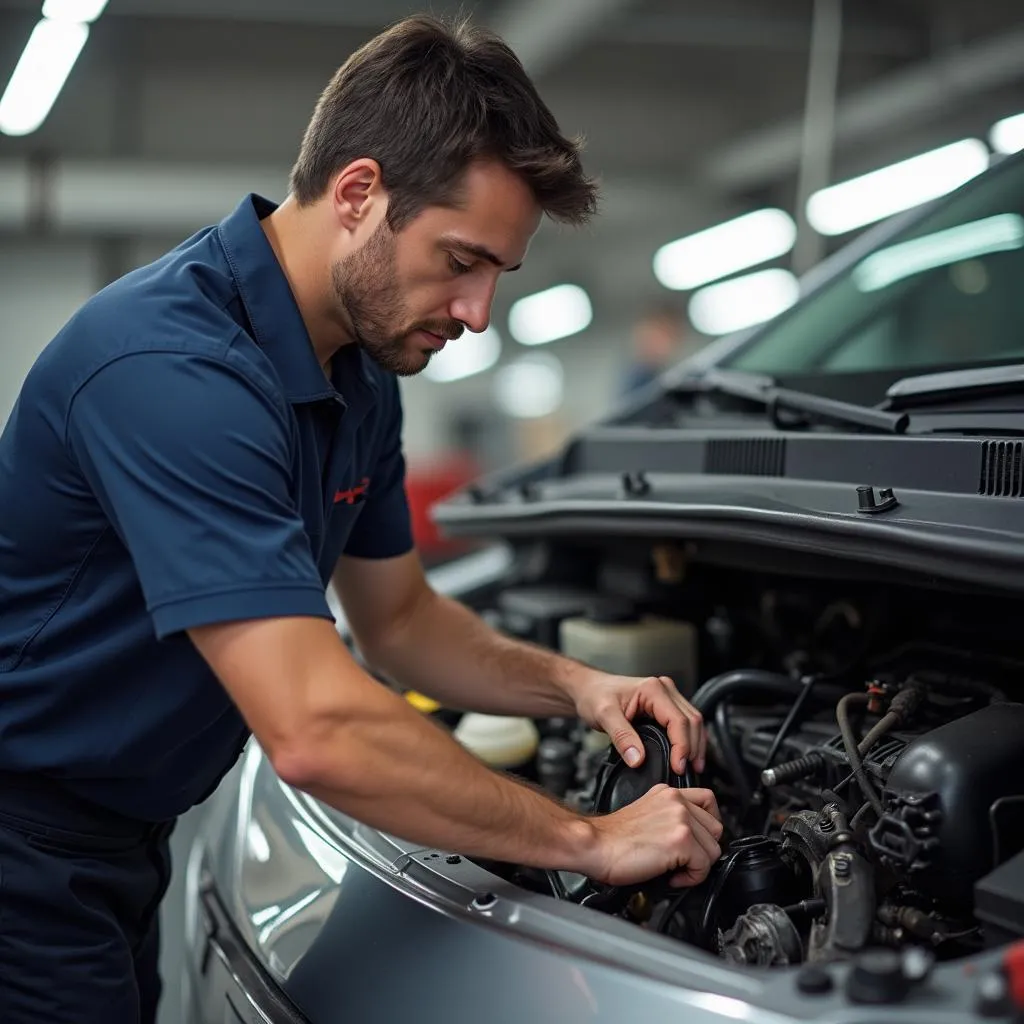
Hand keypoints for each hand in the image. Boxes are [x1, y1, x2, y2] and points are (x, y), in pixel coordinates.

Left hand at [571, 672, 706, 774]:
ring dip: (696, 745)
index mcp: (652, 689)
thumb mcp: (604, 716)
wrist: (589, 688)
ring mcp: (667, 695)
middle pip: (692, 720)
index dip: (682, 746)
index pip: (678, 720)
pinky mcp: (666, 704)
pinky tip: (687, 755)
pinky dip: (689, 739)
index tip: (678, 767)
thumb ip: (621, 737)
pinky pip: (685, 722)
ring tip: (692, 768)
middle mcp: (664, 689)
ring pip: (693, 721)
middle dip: (694, 748)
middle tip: (687, 773)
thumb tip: (637, 759)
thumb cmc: (595, 696)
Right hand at [584, 785, 722, 886]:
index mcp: (667, 793)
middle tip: (682, 859)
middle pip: (716, 828)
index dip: (707, 824)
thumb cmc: (612, 837)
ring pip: (714, 849)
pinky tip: (671, 876)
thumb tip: (691, 836)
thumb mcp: (646, 813)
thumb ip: (669, 816)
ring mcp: (680, 819)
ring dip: (697, 865)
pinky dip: (691, 878)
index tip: (699, 838)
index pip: (708, 800)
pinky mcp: (681, 840)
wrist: (595, 844)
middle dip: (703, 849)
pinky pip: (704, 866)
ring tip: (674, 868)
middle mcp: (676, 802)